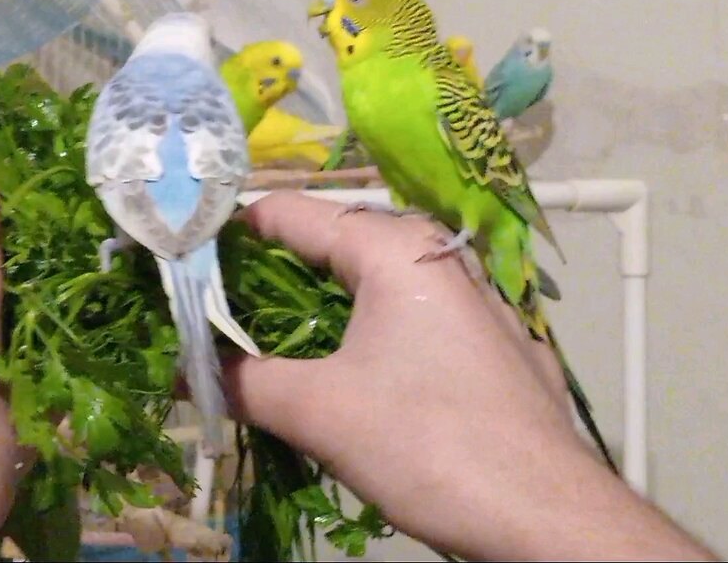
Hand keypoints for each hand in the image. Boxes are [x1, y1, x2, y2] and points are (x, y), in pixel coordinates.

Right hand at [222, 191, 717, 560]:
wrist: (546, 513)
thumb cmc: (429, 443)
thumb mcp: (319, 412)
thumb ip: (243, 383)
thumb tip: (189, 375)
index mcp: (393, 249)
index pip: (289, 213)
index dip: (228, 231)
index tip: (181, 257)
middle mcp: (435, 255)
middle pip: (331, 242)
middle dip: (267, 271)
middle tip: (212, 304)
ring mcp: (472, 299)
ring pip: (372, 283)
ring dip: (314, 305)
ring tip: (262, 338)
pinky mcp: (491, 343)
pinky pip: (408, 316)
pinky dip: (362, 330)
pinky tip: (340, 370)